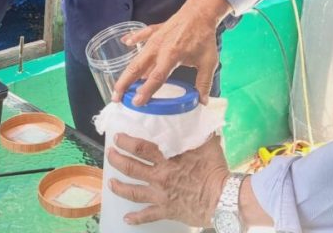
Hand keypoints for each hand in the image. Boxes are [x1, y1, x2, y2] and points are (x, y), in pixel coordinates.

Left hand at [107, 133, 229, 226]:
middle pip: (131, 168)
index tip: (118, 137)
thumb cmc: (215, 170)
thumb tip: (197, 115)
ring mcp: (160, 195)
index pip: (140, 148)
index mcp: (167, 159)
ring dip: (119, 187)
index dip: (126, 142)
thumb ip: (198, 131)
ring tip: (110, 183)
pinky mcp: (166, 210)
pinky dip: (136, 218)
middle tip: (110, 154)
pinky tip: (126, 218)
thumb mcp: (207, 144)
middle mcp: (159, 177)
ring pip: (133, 192)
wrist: (222, 197)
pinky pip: (147, 216)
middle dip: (117, 160)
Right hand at [113, 0, 232, 104]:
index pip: (156, 77)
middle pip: (138, 68)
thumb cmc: (204, 38)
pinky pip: (141, 35)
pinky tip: (125, 42)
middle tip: (116, 98)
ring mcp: (154, 39)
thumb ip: (204, 82)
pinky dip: (133, 38)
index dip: (146, 91)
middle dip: (125, 84)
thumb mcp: (208, 61)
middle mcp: (159, 48)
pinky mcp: (154, 30)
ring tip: (118, 85)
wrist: (201, 13)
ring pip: (136, 56)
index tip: (136, 102)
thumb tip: (202, 101)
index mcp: (172, 56)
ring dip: (126, 71)